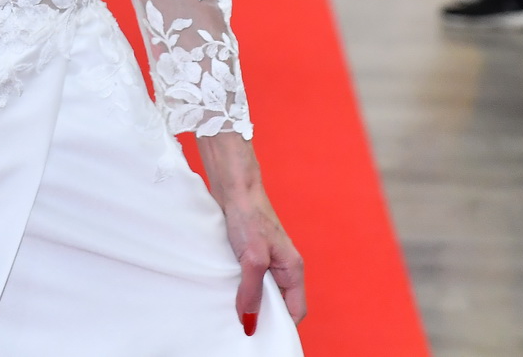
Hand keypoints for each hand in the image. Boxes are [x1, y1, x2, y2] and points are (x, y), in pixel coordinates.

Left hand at [223, 186, 305, 332]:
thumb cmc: (249, 216)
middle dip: (264, 316)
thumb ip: (252, 291)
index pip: (295, 310)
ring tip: (234, 313)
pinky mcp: (252, 254)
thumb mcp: (252, 259)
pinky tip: (227, 293)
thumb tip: (250, 321)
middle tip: (244, 327)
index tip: (262, 336)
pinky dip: (241, 289)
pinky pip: (250, 280)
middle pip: (279, 303)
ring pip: (263, 292)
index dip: (282, 326)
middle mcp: (284, 267)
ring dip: (250, 302)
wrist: (234, 187)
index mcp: (293, 269)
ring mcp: (268, 260)